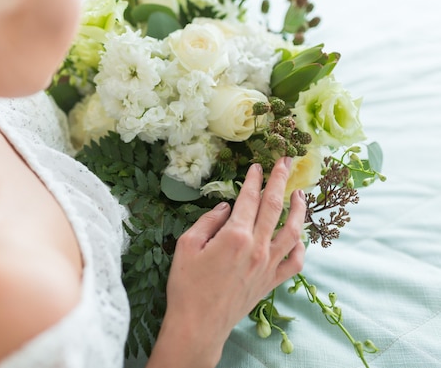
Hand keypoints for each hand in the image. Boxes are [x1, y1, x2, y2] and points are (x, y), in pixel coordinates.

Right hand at [147, 157, 305, 367]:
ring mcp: (268, 266)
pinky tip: (299, 236)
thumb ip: (207, 222)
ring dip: (299, 210)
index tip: (257, 165)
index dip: (254, 179)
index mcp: (235, 236)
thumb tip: (224, 207)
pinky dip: (301, 247)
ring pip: (293, 232)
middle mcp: (257, 248)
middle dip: (280, 181)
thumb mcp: (186, 246)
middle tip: (285, 162)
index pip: (249, 199)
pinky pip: (294, 262)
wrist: (199, 325)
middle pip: (274, 207)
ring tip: (301, 193)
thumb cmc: (186, 286)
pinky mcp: (271, 282)